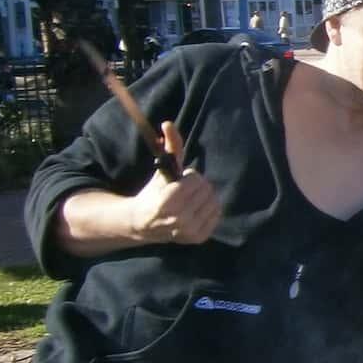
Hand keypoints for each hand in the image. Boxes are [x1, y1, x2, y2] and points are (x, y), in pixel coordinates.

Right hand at [130, 121, 218, 245]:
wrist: (145, 224)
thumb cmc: (154, 193)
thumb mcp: (161, 170)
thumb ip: (169, 148)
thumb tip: (168, 123)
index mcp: (168, 202)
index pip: (195, 180)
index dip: (189, 177)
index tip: (179, 181)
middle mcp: (180, 219)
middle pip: (206, 190)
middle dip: (196, 186)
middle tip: (184, 190)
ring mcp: (189, 231)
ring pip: (214, 201)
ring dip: (204, 196)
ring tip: (189, 199)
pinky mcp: (198, 238)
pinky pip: (217, 214)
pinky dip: (209, 208)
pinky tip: (196, 209)